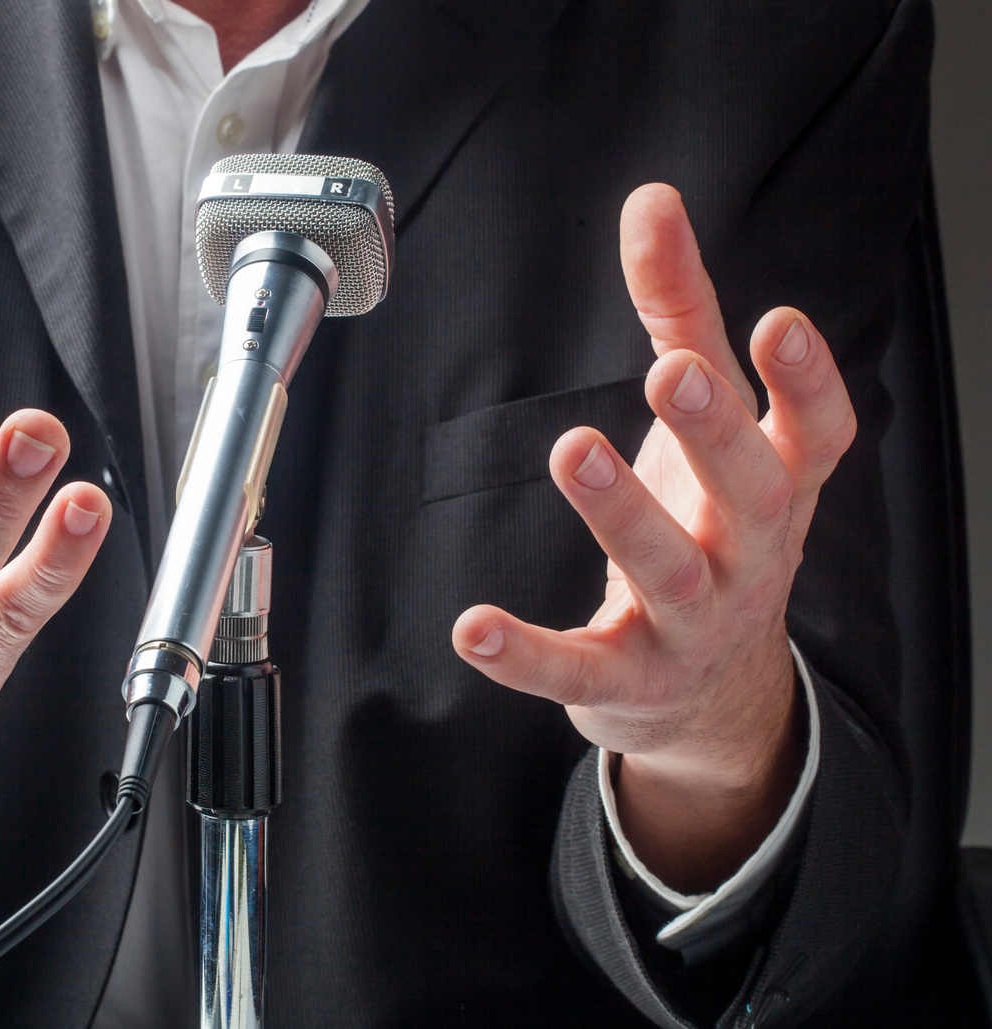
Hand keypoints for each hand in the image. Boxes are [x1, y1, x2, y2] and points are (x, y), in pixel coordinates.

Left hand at [451, 185, 854, 892]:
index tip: (777, 321)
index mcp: (774, 491)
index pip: (817, 437)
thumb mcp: (705, 427)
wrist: (711, 690)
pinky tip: (472, 626)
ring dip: (622, 513)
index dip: (808, 383)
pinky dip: (526, 653)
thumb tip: (653, 201)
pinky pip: (578, 669)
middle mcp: (746, 556)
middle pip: (748, 495)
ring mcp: (690, 625)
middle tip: (672, 375)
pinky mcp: (625, 679)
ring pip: (666, 572)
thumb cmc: (710, 528)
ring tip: (574, 448)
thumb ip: (680, 315)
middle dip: (714, 434)